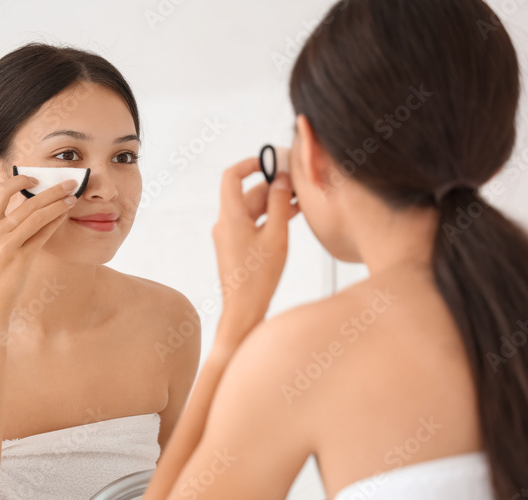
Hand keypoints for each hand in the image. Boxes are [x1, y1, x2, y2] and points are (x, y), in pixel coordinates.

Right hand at [0, 175, 78, 312]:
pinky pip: (41, 235)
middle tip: (69, 182)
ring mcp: (6, 246)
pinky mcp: (20, 259)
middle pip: (26, 203)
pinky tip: (65, 215)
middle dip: (51, 190)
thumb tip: (28, 210)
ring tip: (73, 197)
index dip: (18, 181)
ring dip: (57, 204)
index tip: (34, 178)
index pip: (0, 193)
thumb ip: (4, 229)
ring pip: (36, 216)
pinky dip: (55, 222)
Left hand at [211, 157, 298, 347]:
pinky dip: (270, 217)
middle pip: (247, 193)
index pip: (231, 176)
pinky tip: (292, 215)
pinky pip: (253, 224)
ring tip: (301, 198)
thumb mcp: (277, 236)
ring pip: (253, 209)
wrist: (243, 310)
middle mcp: (225, 223)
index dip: (250, 163)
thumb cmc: (259, 278)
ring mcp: (230, 236)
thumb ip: (280, 204)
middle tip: (298, 181)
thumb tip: (281, 179)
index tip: (271, 161)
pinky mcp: (237, 247)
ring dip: (274, 202)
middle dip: (272, 185)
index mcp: (230, 216)